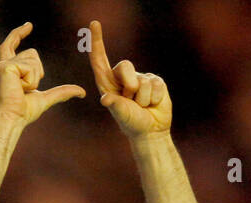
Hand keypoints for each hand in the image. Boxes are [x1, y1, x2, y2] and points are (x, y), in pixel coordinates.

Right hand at [0, 22, 85, 126]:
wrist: (12, 119)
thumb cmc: (24, 111)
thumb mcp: (47, 98)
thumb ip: (62, 92)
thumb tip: (83, 92)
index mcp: (9, 68)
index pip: (12, 44)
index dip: (20, 33)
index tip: (29, 25)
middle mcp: (3, 63)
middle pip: (33, 53)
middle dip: (37, 71)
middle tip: (25, 90)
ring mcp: (3, 64)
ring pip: (33, 60)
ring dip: (34, 78)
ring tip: (21, 90)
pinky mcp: (5, 67)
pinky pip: (29, 67)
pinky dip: (30, 80)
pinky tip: (19, 89)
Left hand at [87, 20, 171, 136]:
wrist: (152, 130)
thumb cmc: (132, 123)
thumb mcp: (122, 115)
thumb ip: (116, 105)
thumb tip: (105, 99)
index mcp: (108, 83)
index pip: (100, 60)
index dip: (97, 42)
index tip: (94, 23)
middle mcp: (123, 78)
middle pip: (124, 67)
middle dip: (130, 86)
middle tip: (132, 101)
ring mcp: (140, 78)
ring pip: (142, 80)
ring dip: (144, 98)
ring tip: (143, 106)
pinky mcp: (155, 81)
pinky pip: (156, 84)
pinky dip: (155, 98)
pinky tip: (154, 104)